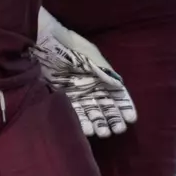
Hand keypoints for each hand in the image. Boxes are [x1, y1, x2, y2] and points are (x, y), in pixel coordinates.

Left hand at [33, 11, 136, 137]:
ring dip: (99, 124)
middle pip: (106, 106)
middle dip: (113, 119)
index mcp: (103, 75)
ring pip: (92, 112)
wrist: (45, 41)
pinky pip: (75, 112)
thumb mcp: (91, 55)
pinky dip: (82, 122)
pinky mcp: (63, 98)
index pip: (118, 94)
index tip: (131, 119)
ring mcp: (78, 93)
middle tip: (117, 130)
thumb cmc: (70, 44)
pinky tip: (88, 131)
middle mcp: (92, 86)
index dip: (125, 107)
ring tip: (103, 133)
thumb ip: (104, 71)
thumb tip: (119, 86)